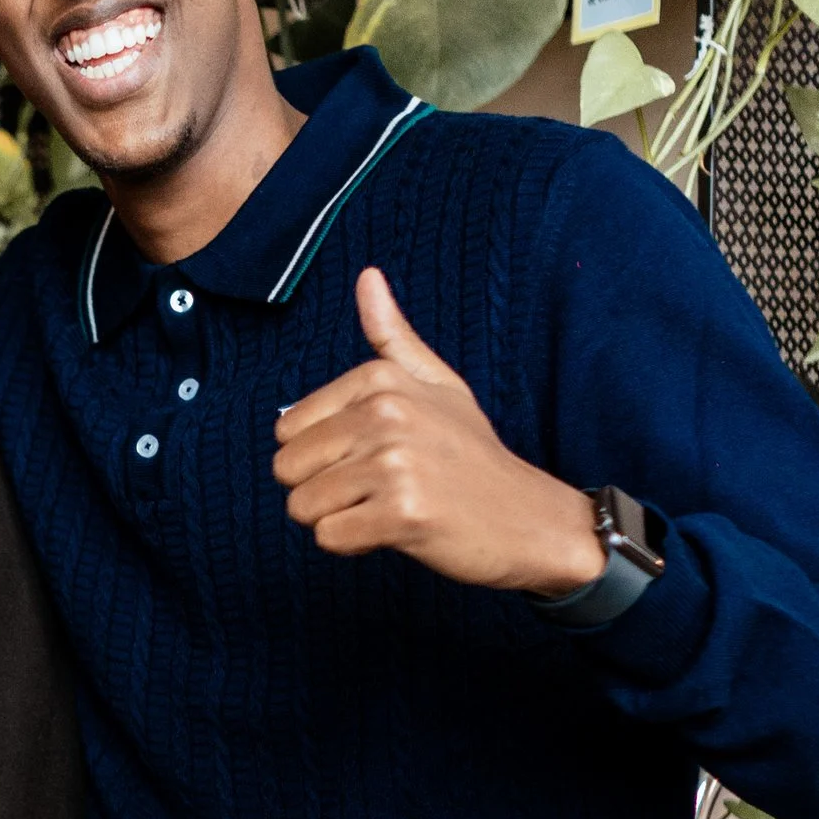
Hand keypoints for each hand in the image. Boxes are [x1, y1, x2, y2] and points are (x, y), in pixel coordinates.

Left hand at [272, 268, 604, 594]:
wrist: (532, 519)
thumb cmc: (473, 455)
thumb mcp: (437, 385)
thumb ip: (392, 338)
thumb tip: (367, 275)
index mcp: (381, 381)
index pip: (286, 429)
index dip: (320, 455)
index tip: (373, 456)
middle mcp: (386, 414)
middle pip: (287, 468)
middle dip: (322, 489)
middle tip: (379, 488)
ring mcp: (396, 463)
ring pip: (302, 506)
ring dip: (338, 518)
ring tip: (389, 507)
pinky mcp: (403, 513)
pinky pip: (329, 537)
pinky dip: (355, 543)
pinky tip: (397, 531)